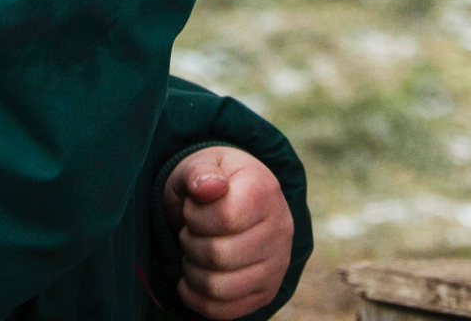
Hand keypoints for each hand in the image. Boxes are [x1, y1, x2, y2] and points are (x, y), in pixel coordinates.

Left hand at [162, 147, 293, 319]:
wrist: (237, 198)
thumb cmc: (214, 181)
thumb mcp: (203, 164)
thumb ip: (200, 172)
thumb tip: (207, 187)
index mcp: (265, 192)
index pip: (225, 218)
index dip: (195, 216)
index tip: (193, 206)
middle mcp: (280, 230)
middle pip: (219, 256)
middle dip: (190, 243)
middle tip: (190, 230)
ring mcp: (277, 265)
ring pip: (219, 287)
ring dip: (192, 271)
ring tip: (193, 252)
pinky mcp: (266, 291)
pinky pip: (224, 311)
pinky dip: (196, 298)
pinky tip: (190, 279)